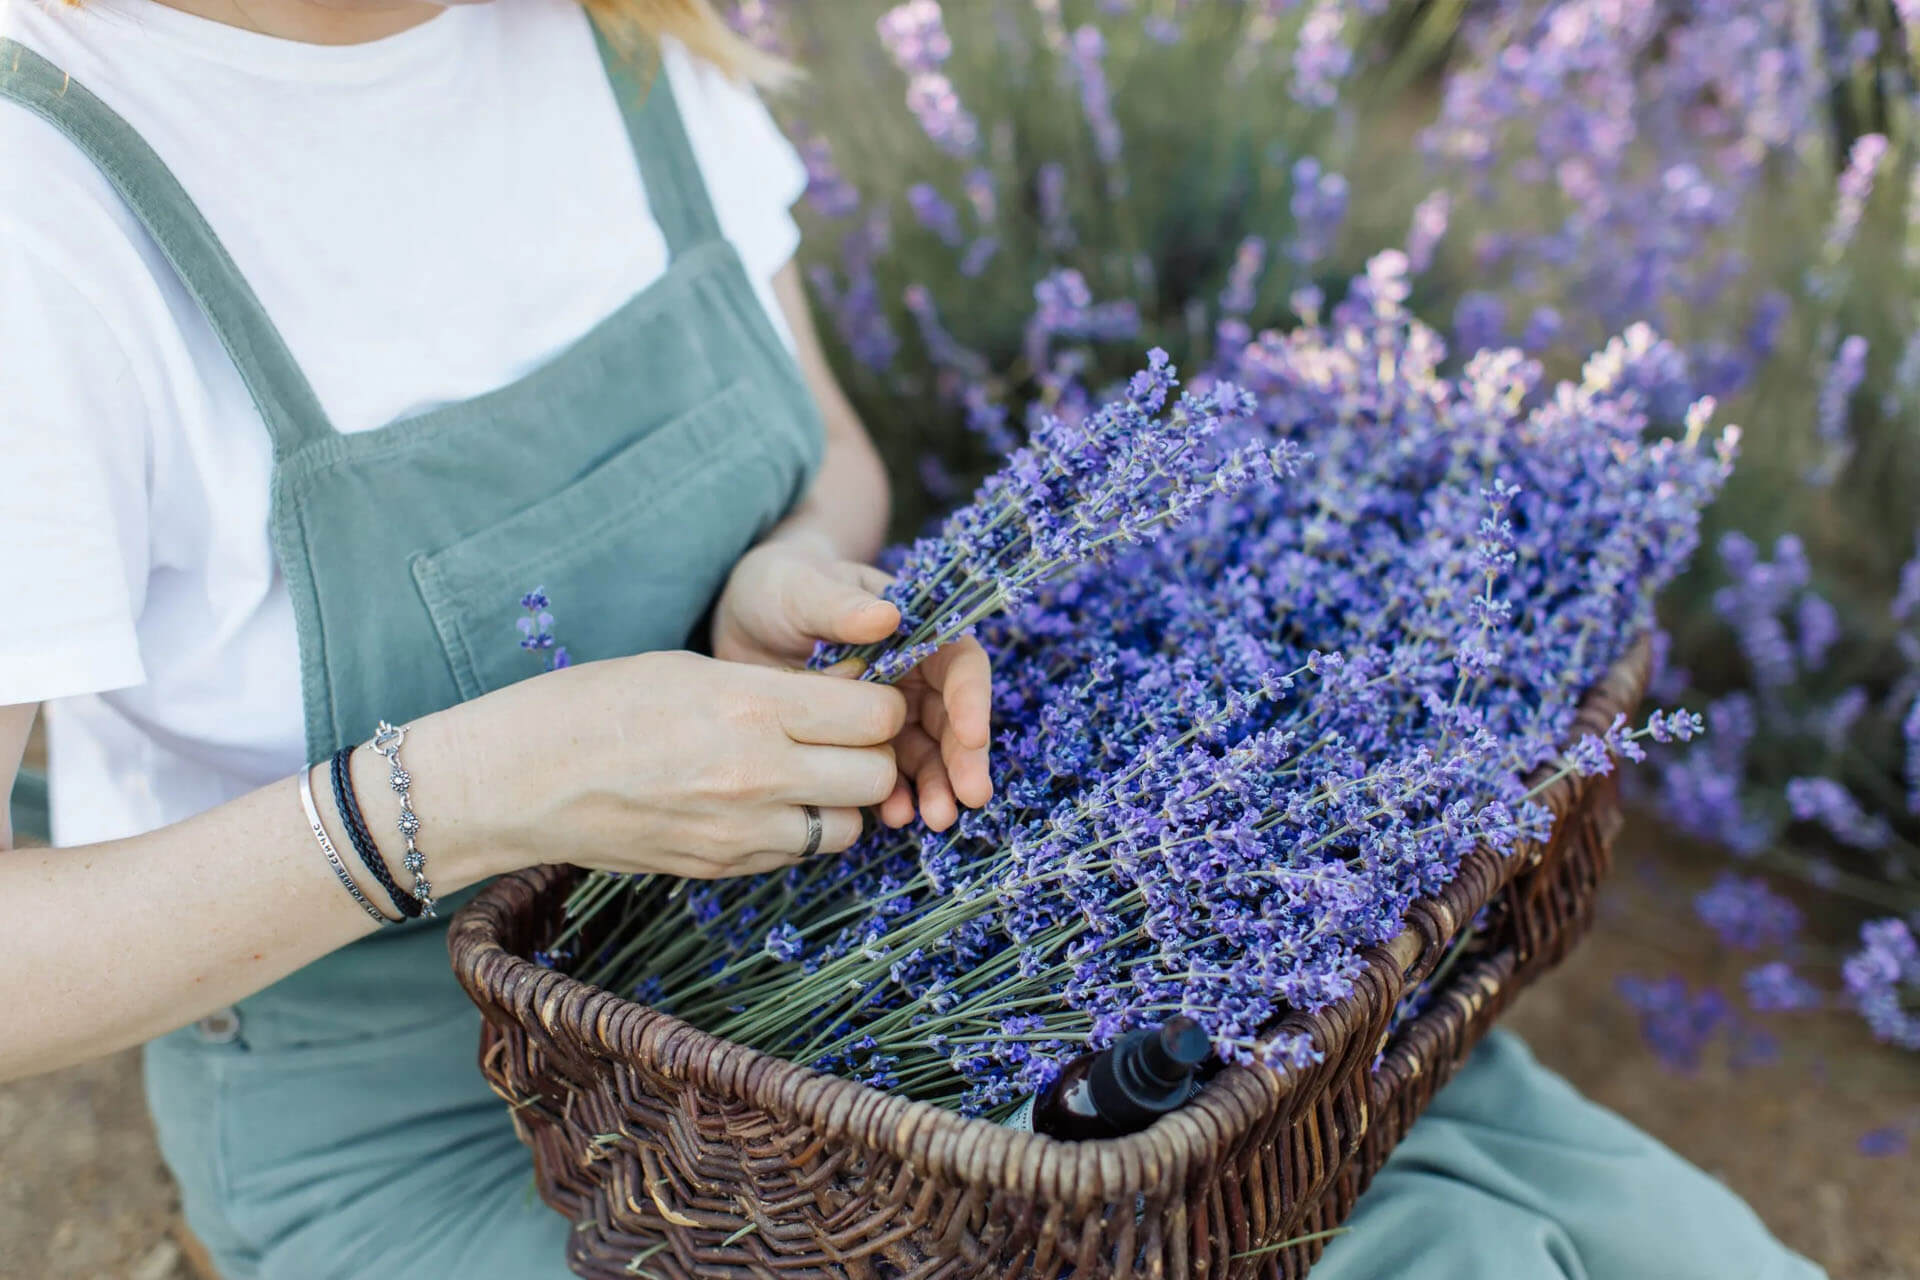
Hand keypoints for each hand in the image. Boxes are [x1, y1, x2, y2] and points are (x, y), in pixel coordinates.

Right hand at [445, 650, 906, 879]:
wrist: (517, 780)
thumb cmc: (595, 705)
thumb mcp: (692, 669)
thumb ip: (775, 689)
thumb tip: (843, 697)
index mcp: (754, 706)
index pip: (876, 714)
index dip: (877, 702)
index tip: (858, 695)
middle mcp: (759, 774)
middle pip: (876, 775)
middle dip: (871, 754)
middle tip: (840, 737)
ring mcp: (742, 831)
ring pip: (848, 826)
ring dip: (840, 800)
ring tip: (803, 773)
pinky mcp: (721, 867)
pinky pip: (797, 853)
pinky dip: (798, 831)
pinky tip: (762, 803)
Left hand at [712, 533, 991, 830]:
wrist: (743, 619)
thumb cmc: (780, 587)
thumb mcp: (803, 589)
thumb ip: (841, 605)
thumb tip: (888, 616)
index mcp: (915, 630)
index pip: (959, 664)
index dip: (971, 699)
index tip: (970, 735)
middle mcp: (912, 674)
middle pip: (953, 719)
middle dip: (963, 759)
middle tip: (968, 797)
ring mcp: (889, 713)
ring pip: (927, 754)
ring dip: (937, 786)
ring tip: (935, 818)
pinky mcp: (861, 743)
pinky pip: (888, 774)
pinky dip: (896, 796)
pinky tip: (892, 817)